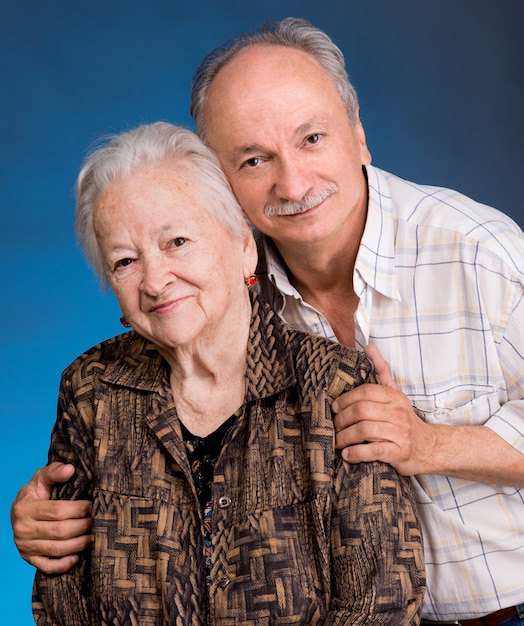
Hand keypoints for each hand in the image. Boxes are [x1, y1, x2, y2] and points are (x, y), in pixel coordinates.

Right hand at [11, 462, 91, 573]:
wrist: (19, 511)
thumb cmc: (36, 493)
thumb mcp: (41, 478)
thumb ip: (54, 471)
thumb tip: (70, 469)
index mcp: (25, 508)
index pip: (57, 511)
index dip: (79, 509)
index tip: (93, 505)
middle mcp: (22, 529)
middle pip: (60, 531)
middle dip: (83, 526)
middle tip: (99, 521)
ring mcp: (25, 547)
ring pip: (57, 549)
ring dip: (79, 544)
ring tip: (95, 536)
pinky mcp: (29, 559)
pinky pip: (47, 567)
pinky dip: (63, 565)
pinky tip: (77, 557)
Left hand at [332, 345, 435, 474]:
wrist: (430, 447)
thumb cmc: (405, 419)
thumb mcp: (396, 393)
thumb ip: (382, 371)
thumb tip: (369, 346)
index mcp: (394, 397)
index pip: (365, 392)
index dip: (345, 399)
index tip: (334, 407)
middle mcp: (398, 413)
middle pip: (362, 411)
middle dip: (342, 419)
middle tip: (333, 426)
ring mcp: (400, 433)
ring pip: (365, 430)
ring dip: (345, 437)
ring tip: (337, 441)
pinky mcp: (400, 453)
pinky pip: (373, 451)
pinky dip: (356, 453)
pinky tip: (347, 454)